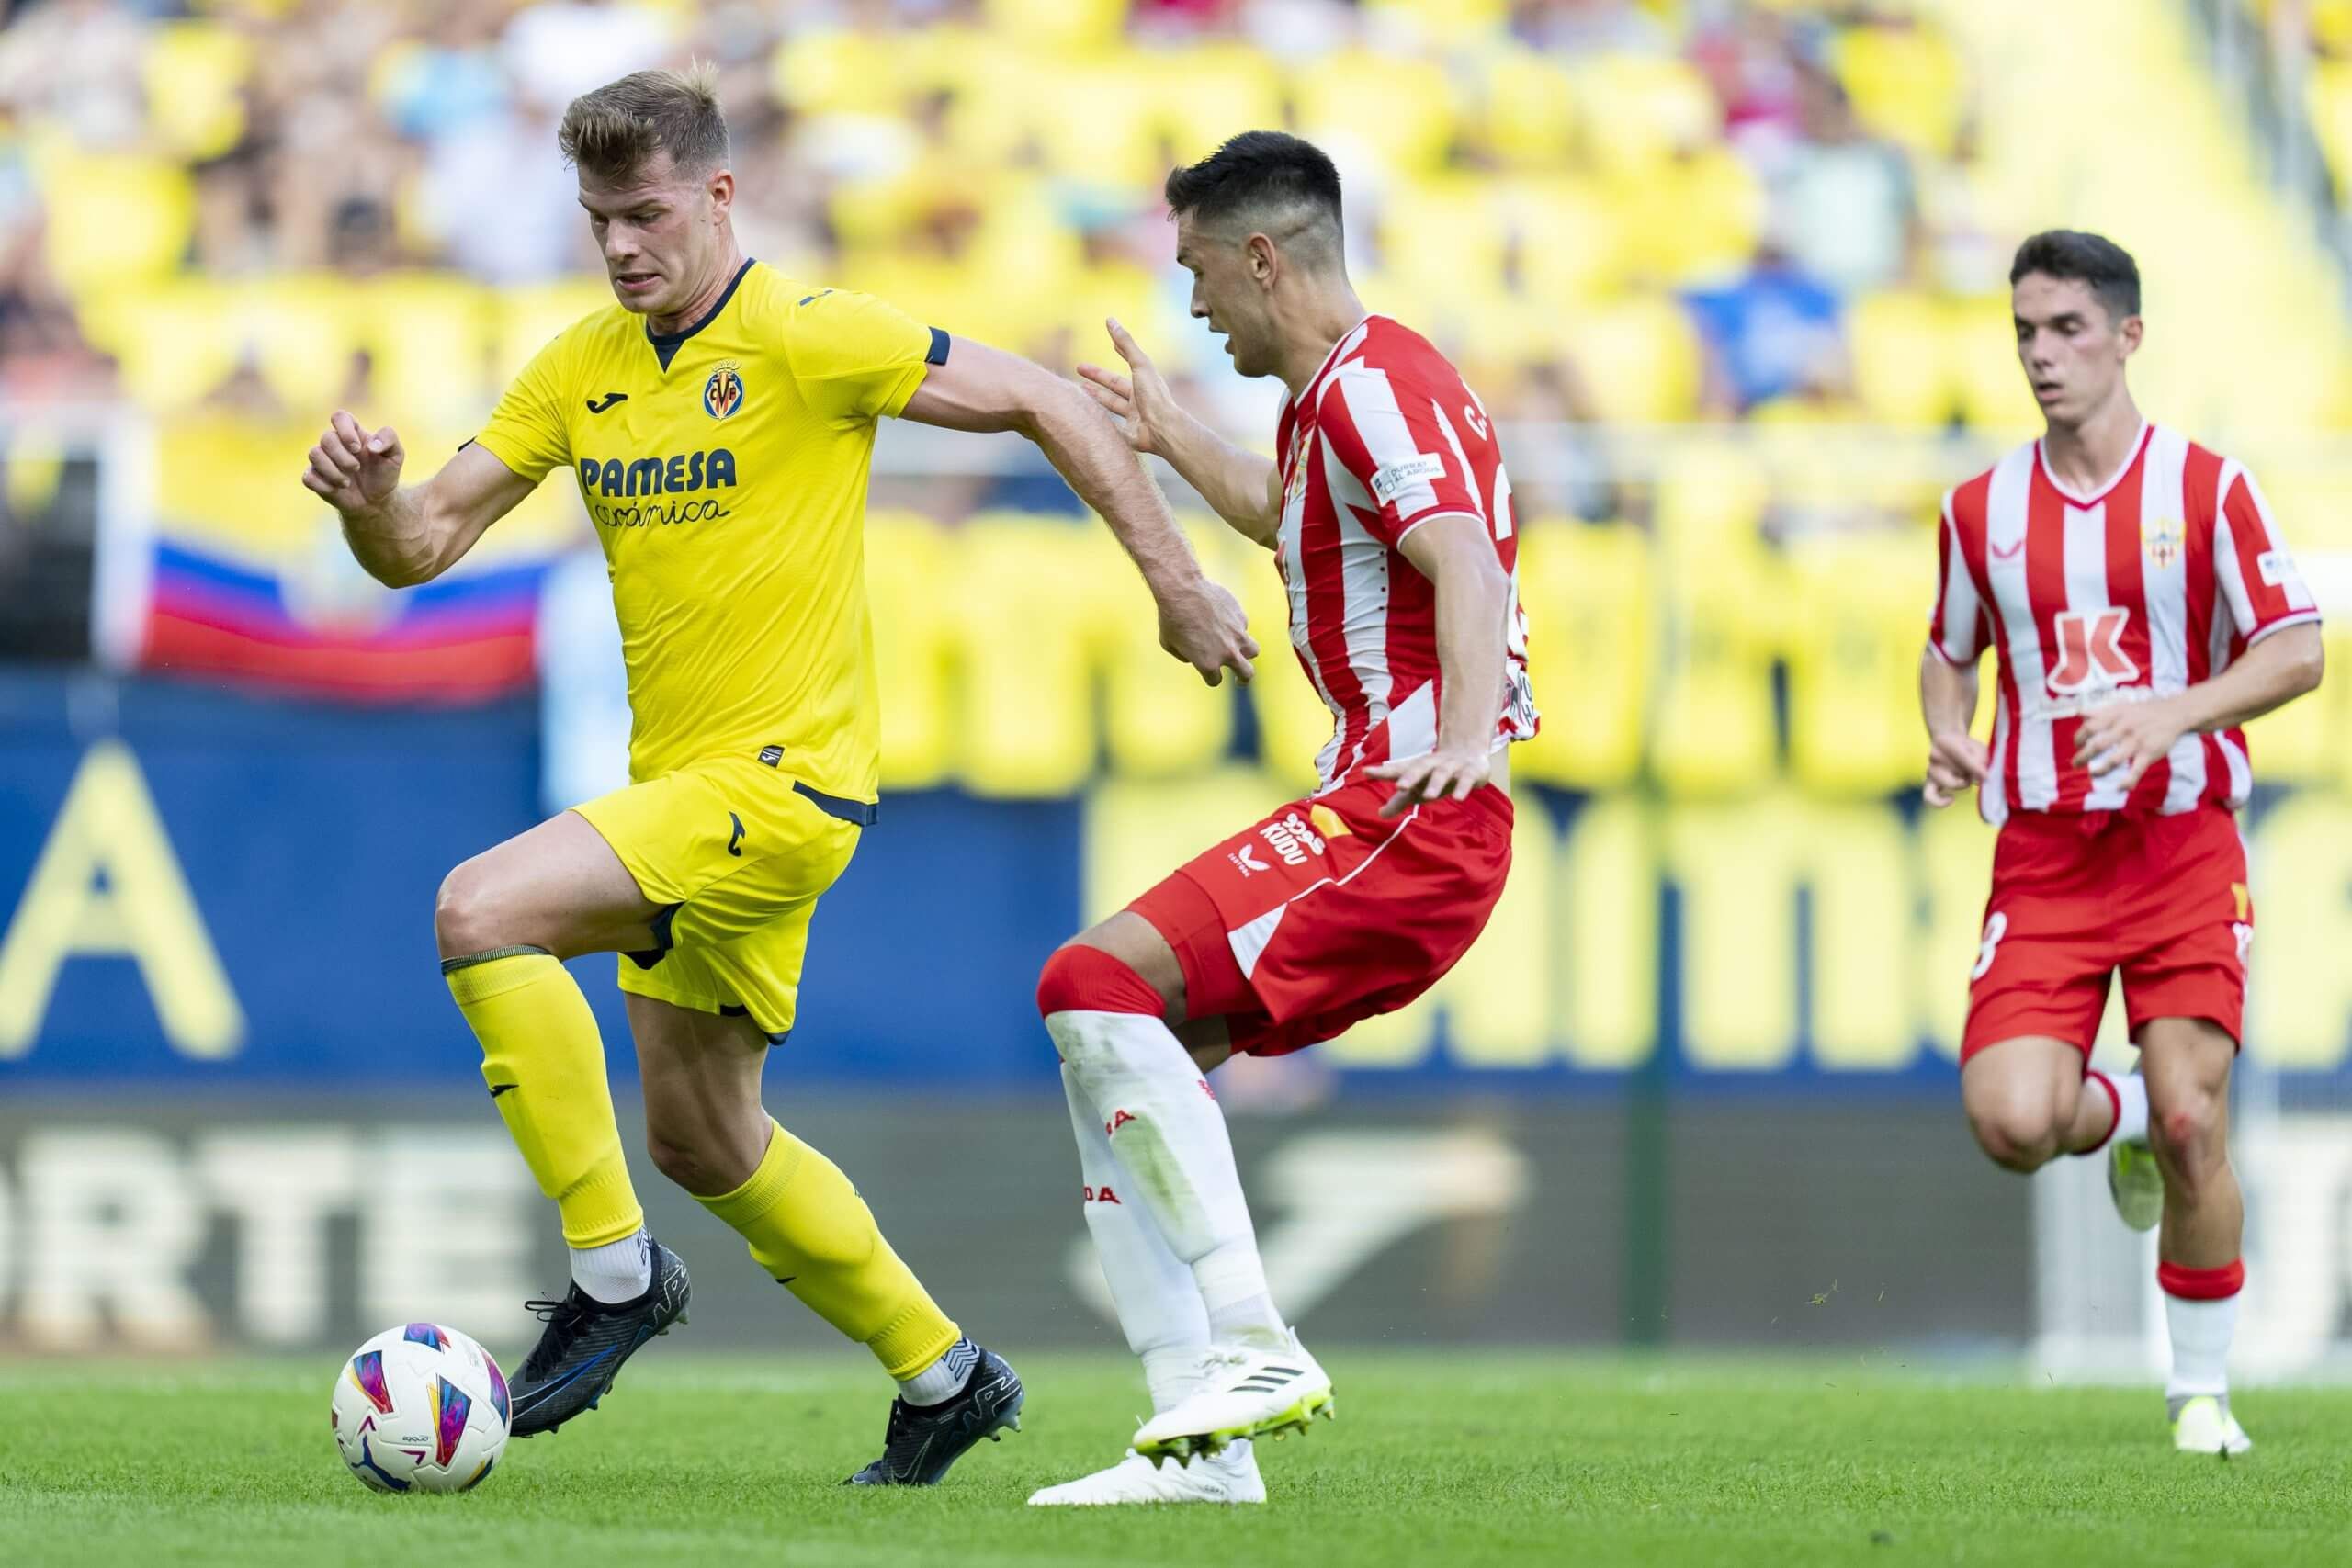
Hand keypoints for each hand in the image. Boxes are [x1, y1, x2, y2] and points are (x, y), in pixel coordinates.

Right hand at [301, 410, 403, 513]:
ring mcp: (322, 459)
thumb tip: (372, 445)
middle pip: (326, 438)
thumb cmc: (384, 473)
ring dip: (333, 471)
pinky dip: (324, 485)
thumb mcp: (395, 455)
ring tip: (347, 482)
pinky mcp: (314, 476)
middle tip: (357, 468)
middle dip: (342, 456)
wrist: (376, 501)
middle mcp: (334, 442)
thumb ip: (389, 439)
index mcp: (352, 433)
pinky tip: (337, 490)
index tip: (357, 448)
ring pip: (314, 454)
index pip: (339, 417)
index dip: (345, 431)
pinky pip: (308, 477)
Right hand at [1078, 318, 1178, 457]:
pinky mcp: (1126, 434)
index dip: (1119, 353)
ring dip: (1095, 396)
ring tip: (1078, 390)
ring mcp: (1133, 417)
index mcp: (1144, 382)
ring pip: (1110, 405)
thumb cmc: (1153, 395)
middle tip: (1078, 368)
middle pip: (1114, 385)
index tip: (1110, 345)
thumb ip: (1125, 344)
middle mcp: (1138, 399)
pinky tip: (1087, 417)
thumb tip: (1110, 320)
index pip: (1129, 363)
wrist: (1161, 428)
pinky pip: (1109, 426)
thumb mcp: (1139, 364)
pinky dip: (1099, 420)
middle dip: (1097, 376)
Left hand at [1158, 576, 1257, 686]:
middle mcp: (1227, 653)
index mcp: (1208, 664)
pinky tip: (1223, 618)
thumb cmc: (1171, 617)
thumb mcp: (1169, 643)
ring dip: (1247, 653)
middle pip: (1246, 674)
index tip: (1209, 674)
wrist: (1183, 590)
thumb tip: (1192, 657)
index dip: (1211, 677)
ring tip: (1242, 651)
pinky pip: (1242, 626)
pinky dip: (1236, 627)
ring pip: (1253, 651)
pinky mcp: (1241, 617)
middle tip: (1241, 681)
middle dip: (1243, 680)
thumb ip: (1184, 655)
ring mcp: (1237, 635)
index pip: (1215, 680)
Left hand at [1368, 746, 1491, 818]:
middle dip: (1410, 776)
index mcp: (1418, 768)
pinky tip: (1458, 798)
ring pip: (1442, 774)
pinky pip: (1466, 779)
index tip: (1366, 771)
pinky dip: (1462, 787)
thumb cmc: (1436, 774)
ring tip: (1428, 796)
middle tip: (1400, 787)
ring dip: (1435, 784)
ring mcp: (1452, 766)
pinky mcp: (1470, 771)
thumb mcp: (1419, 788)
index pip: (1398, 769)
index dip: (1383, 771)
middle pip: (1419, 768)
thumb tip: (1380, 814)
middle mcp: (1432, 765)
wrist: (1470, 753)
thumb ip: (1400, 801)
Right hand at [1922, 728, 1988, 807]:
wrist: (1949, 743)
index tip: (1986, 776)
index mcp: (1944, 741)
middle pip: (1958, 772)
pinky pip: (1929, 796)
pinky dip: (1939, 802)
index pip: (1963, 758)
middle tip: (1973, 767)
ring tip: (1964, 777)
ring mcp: (1930, 770)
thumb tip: (1981, 777)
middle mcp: (1933, 755)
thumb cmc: (1967, 747)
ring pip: (1950, 784)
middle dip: (1970, 772)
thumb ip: (1980, 760)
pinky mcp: (1929, 783)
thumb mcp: (1978, 747)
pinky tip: (1951, 799)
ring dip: (1962, 783)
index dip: (1977, 768)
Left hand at [2074, 697, 2187, 789]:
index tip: (2077, 744)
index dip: (2079, 737)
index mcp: (2115, 716)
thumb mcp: (2120, 706)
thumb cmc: (2142, 711)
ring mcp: (2136, 742)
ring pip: (2114, 760)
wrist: (2174, 713)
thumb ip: (2099, 712)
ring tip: (2092, 774)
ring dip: (2100, 770)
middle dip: (2083, 757)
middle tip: (2075, 764)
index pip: (2090, 727)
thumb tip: (2078, 712)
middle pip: (2098, 745)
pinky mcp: (2149, 753)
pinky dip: (2127, 781)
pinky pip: (2136, 770)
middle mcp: (2124, 728)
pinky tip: (2119, 788)